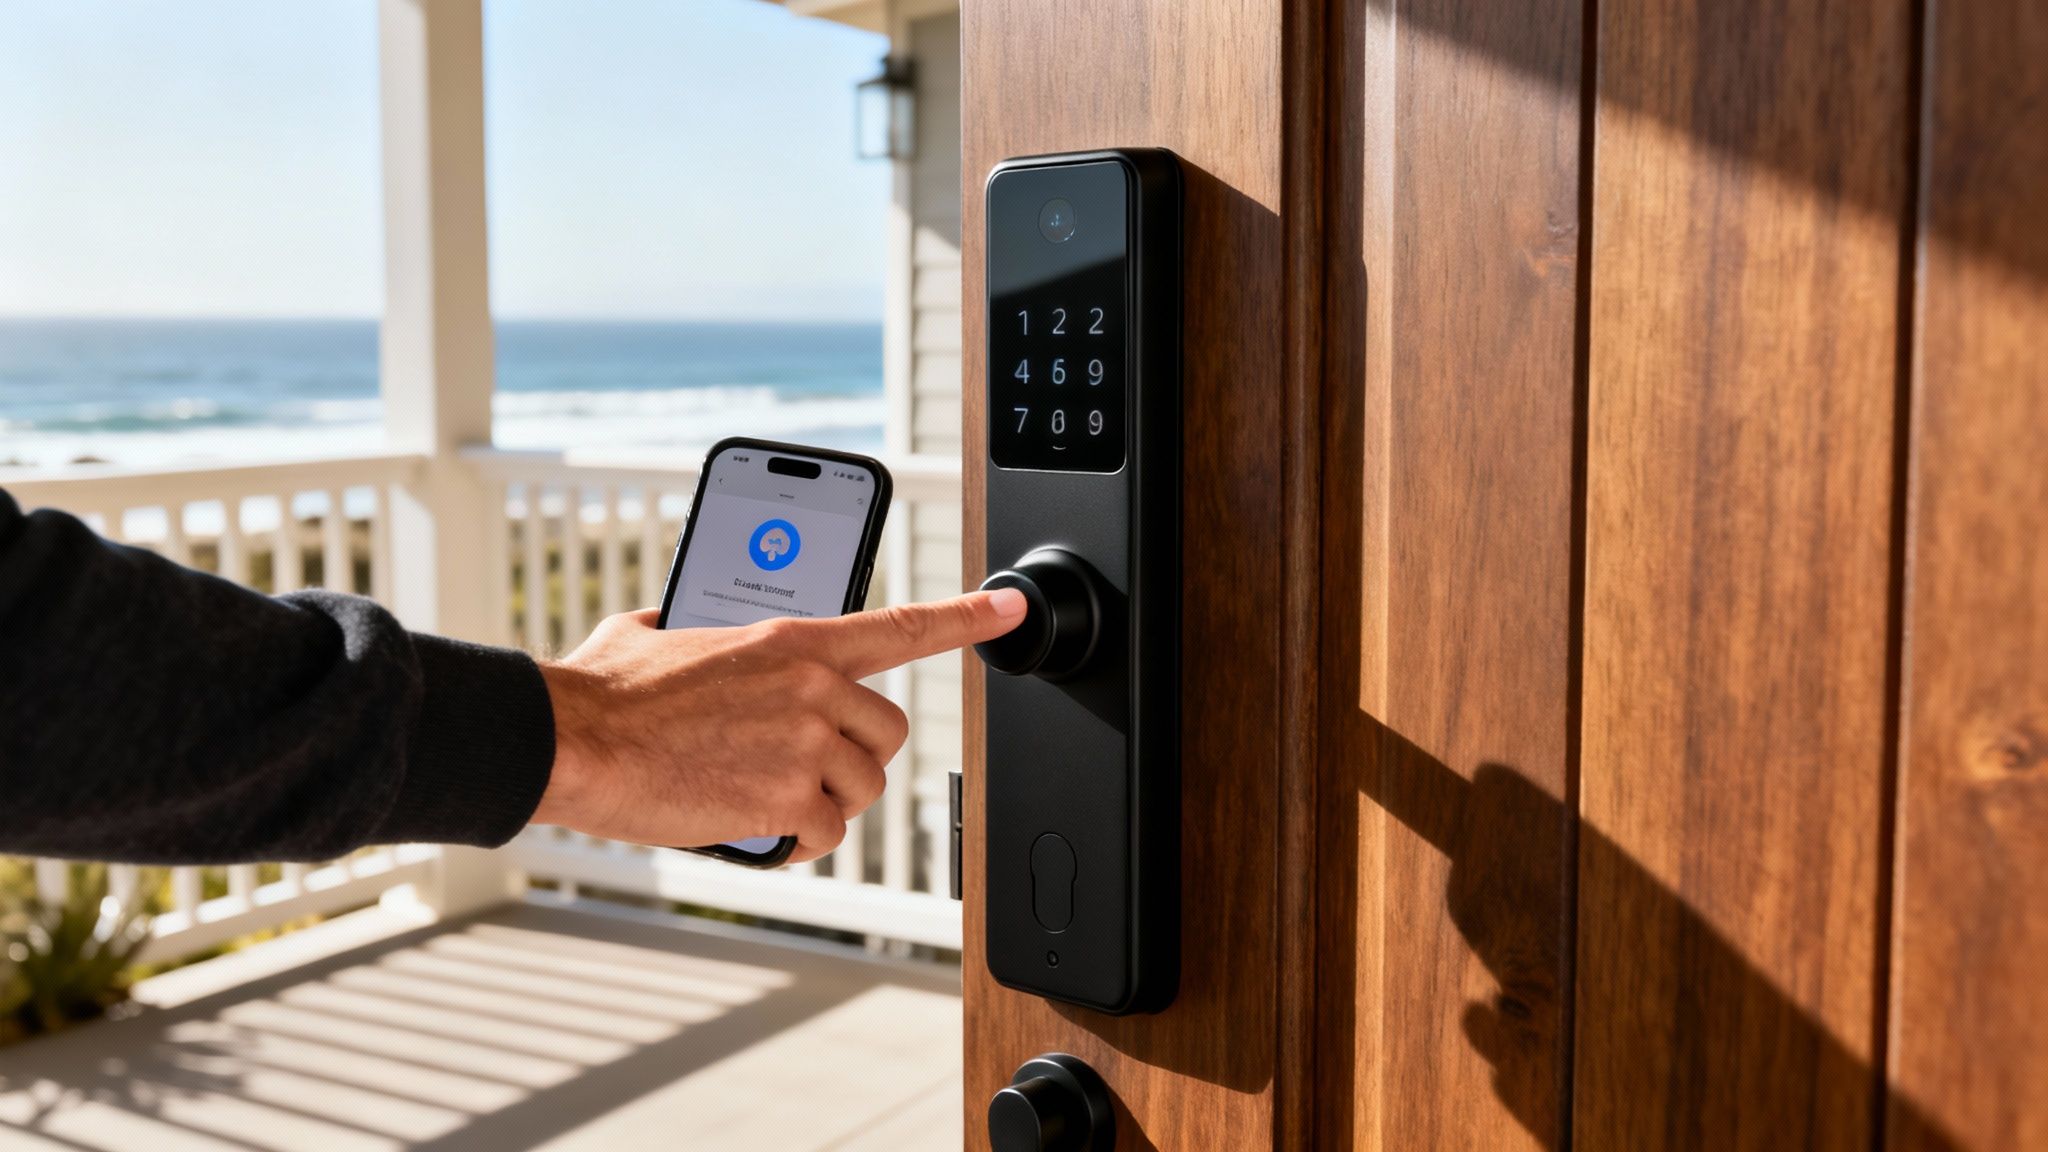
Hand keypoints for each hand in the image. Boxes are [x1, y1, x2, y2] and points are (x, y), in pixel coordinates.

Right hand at [532, 589, 1026, 861]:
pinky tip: (754, 825)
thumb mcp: (657, 628)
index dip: (966, 618)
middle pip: (886, 735)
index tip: (1007, 611)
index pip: (901, 627)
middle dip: (852, 757)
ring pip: (860, 789)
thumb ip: (692, 619)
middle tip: (800, 765)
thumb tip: (675, 620)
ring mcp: (805, 743)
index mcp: (793, 638)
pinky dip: (795, 840)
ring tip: (762, 794)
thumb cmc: (607, 689)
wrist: (575, 738)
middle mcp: (813, 686)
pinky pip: (825, 833)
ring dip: (821, 801)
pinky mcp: (786, 798)